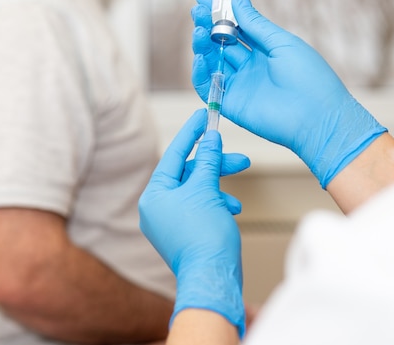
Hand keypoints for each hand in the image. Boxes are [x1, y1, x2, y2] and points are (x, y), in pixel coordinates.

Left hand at [139, 109, 249, 337]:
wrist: (212, 277)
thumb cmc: (204, 236)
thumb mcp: (206, 189)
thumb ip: (207, 160)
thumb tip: (209, 138)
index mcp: (154, 195)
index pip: (173, 154)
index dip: (191, 134)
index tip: (203, 116)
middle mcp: (157, 208)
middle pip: (188, 174)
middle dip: (215, 167)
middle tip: (240, 160)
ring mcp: (170, 222)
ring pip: (198, 191)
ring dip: (219, 189)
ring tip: (235, 201)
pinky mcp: (185, 233)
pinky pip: (201, 208)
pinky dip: (217, 205)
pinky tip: (231, 211)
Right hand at [191, 0, 386, 187]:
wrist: (317, 117)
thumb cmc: (308, 77)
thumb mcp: (281, 42)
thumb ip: (255, 23)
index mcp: (264, 50)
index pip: (235, 26)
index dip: (218, 11)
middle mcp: (249, 67)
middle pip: (220, 42)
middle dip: (206, 24)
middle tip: (196, 9)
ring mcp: (239, 85)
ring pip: (211, 62)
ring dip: (201, 45)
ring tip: (198, 29)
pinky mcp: (230, 104)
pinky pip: (208, 86)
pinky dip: (201, 72)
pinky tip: (202, 58)